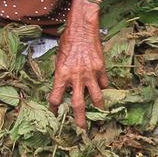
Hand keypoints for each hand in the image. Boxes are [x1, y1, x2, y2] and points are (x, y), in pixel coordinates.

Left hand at [50, 0, 109, 128]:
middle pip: (77, 104)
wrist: (83, 27)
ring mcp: (90, 74)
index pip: (55, 97)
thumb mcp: (59, 57)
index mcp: (61, 74)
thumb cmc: (68, 39)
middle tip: (81, 128)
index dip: (54, 107)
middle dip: (79, 118)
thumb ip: (61, 72)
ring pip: (95, 97)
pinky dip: (102, 86)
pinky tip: (102, 87)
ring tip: (100, 113)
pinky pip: (103, 82)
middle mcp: (75, 77)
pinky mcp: (101, 68)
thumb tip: (63, 84)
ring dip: (97, 106)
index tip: (55, 112)